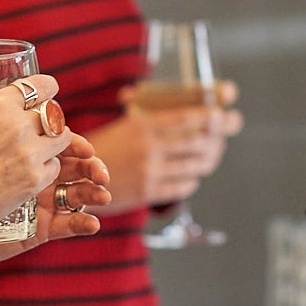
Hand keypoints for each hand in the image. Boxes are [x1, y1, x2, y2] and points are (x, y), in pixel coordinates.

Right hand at [0, 74, 73, 243]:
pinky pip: (55, 166)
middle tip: (40, 126)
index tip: (48, 91)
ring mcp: (29, 154)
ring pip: (62, 138)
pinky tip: (33, 170)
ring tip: (42, 147)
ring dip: (54, 141)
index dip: (47, 87)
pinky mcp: (34, 181)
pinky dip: (47, 167)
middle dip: (48, 119)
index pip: (39, 86)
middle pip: (53, 113)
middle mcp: (18, 126)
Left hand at [0, 143, 113, 268]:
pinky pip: (68, 224)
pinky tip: (92, 223)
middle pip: (74, 162)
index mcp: (20, 149)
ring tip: (103, 193)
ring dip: (94, 191)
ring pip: (79, 192)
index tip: (80, 142)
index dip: (72, 139)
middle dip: (91, 163)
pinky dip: (83, 223)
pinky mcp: (39, 228)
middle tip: (98, 165)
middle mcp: (34, 173)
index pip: (54, 137)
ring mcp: (40, 201)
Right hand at [88, 79, 244, 213]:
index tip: (226, 113)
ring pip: (193, 165)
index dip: (210, 116)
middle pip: (196, 141)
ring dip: (209, 157)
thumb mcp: (124, 127)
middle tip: (231, 127)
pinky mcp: (148, 192)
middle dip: (219, 134)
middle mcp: (149, 148)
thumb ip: (151, 120)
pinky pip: (182, 186)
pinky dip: (192, 180)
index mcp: (141, 126)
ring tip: (214, 151)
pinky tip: (193, 175)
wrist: (74, 180)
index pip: (184, 118)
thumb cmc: (102, 149)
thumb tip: (183, 113)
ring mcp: (150, 171)